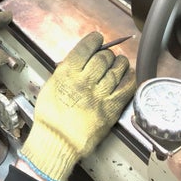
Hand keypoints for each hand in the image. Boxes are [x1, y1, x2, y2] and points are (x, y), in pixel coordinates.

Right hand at [19, 31, 135, 180]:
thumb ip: (65, 72)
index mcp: (67, 73)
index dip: (94, 40)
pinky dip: (130, 79)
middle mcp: (85, 81)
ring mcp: (100, 95)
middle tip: (108, 55)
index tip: (98, 38)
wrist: (57, 141)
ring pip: (117, 70)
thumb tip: (77, 61)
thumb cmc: (50, 117)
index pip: (86, 48)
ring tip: (120, 62)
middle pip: (103, 58)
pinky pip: (126, 89)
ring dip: (120, 63)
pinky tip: (130, 75)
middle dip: (107, 54)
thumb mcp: (50, 86)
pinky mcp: (111, 109)